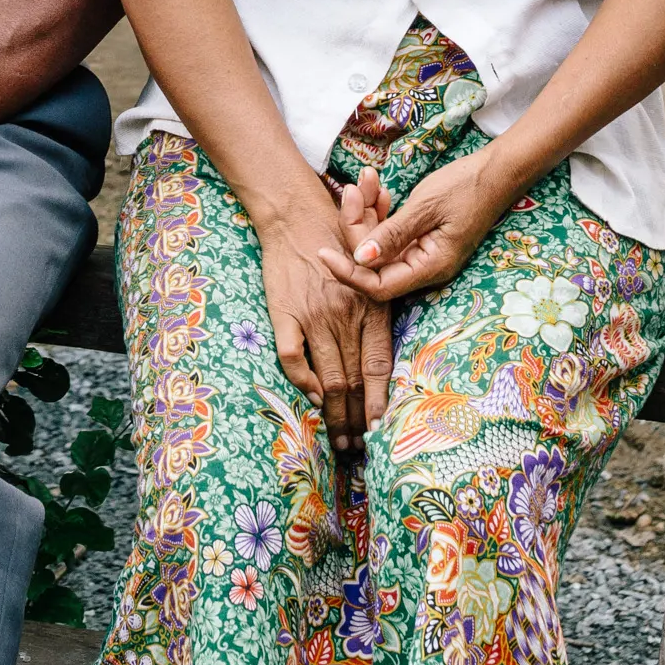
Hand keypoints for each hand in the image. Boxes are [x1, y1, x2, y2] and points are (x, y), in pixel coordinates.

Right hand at [253, 195, 396, 427]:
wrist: (296, 215)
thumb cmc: (338, 241)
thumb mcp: (370, 274)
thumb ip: (375, 315)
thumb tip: (379, 363)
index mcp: (371, 308)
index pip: (379, 367)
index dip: (379, 402)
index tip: (380, 430)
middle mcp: (345, 316)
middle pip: (352, 381)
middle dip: (355, 420)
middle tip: (356, 449)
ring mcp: (313, 316)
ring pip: (326, 378)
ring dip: (332, 414)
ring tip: (336, 438)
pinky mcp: (284, 313)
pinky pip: (292, 357)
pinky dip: (300, 381)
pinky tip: (308, 395)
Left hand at [322, 147, 521, 303]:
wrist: (496, 170)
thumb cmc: (467, 186)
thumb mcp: (426, 207)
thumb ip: (393, 234)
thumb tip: (360, 260)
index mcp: (430, 267)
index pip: (379, 287)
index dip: (349, 274)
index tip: (323, 251)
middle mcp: (424, 267)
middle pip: (374, 263)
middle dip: (356, 227)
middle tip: (352, 189)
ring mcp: (422, 252)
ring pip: (379, 244)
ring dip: (366, 213)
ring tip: (366, 180)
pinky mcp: (419, 237)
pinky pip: (389, 232)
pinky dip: (380, 212)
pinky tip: (379, 189)